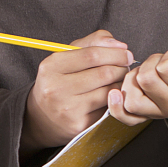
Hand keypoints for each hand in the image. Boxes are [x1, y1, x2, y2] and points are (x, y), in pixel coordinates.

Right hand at [23, 30, 132, 150]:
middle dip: (121, 69)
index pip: (92, 55)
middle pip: (104, 73)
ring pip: (109, 91)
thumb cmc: (59, 82)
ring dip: (119, 84)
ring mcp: (67, 108)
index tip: (126, 54)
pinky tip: (110, 97)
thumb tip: (120, 46)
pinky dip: (114, 100)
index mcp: (51, 67)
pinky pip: (107, 108)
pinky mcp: (79, 124)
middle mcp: (56, 88)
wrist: (42, 117)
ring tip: (117, 81)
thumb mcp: (67, 57)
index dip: (115, 53)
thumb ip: (93, 43)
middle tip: (124, 69)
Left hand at [111, 47, 167, 122]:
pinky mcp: (148, 115)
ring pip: (132, 91)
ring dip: (138, 75)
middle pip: (146, 78)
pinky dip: (118, 101)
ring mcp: (160, 114)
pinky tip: (118, 91)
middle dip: (154, 63)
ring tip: (155, 72)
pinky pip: (124, 114)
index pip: (166, 68)